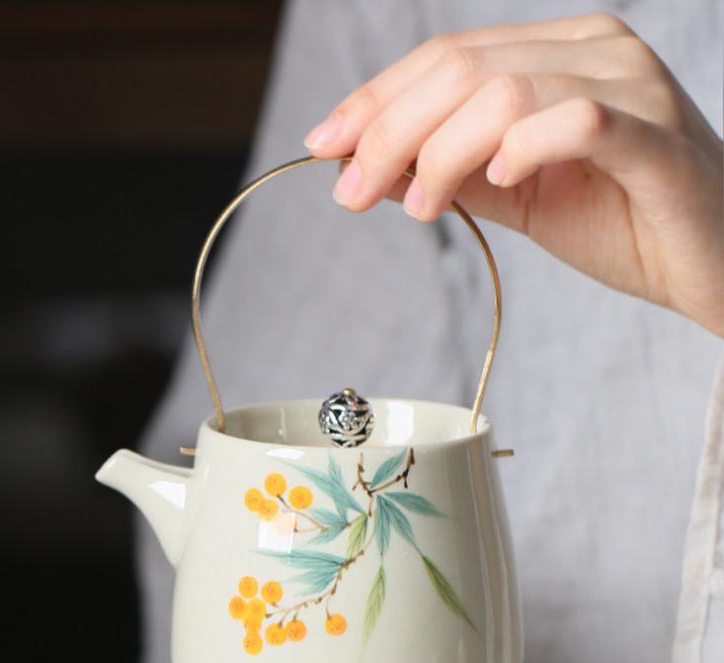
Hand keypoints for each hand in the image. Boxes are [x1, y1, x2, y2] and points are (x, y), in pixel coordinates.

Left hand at [304, 13, 723, 335]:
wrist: (703, 261)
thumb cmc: (615, 220)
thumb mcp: (512, 193)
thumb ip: (449, 171)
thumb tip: (370, 165)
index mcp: (554, 53)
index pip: (444, 58)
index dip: (375, 102)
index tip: (325, 148)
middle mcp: (592, 51)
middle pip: (459, 69)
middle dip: (388, 132)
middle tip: (350, 191)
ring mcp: (630, 86)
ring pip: (504, 92)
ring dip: (440, 153)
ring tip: (422, 208)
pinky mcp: (654, 137)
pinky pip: (576, 121)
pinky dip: (521, 148)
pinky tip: (496, 178)